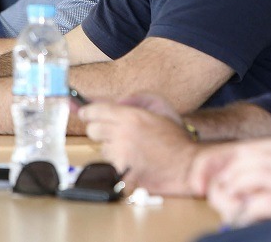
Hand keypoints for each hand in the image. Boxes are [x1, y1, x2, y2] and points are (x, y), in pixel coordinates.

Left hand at [80, 98, 199, 195]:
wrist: (186, 166)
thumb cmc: (175, 137)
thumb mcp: (161, 105)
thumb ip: (137, 97)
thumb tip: (116, 103)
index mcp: (131, 116)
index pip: (95, 110)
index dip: (86, 111)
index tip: (83, 111)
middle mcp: (122, 134)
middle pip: (92, 130)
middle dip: (99, 129)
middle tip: (112, 131)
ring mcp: (120, 156)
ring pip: (101, 149)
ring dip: (111, 148)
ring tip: (131, 149)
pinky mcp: (121, 173)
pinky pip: (109, 165)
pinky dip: (118, 164)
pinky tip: (133, 162)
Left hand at [204, 139, 270, 227]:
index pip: (265, 145)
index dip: (240, 153)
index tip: (224, 165)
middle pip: (256, 156)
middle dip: (231, 168)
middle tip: (218, 184)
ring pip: (256, 174)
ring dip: (236, 185)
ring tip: (227, 199)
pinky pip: (267, 202)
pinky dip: (249, 208)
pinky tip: (243, 216)